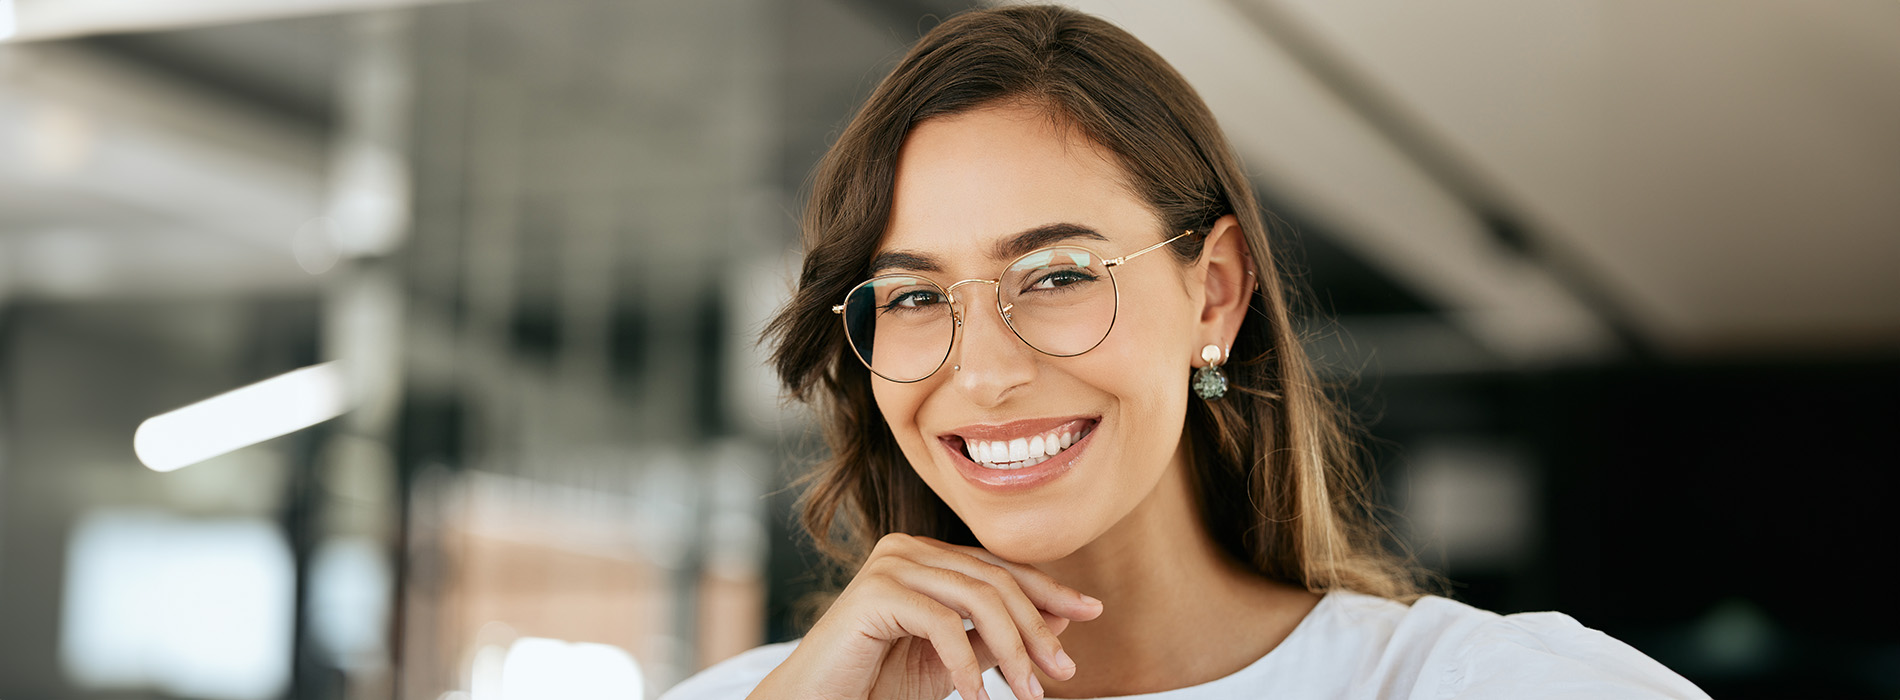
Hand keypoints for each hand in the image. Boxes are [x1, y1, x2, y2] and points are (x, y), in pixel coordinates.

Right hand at [748, 533, 1103, 699]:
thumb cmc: (877, 683)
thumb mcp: (954, 660)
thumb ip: (996, 636)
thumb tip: (1062, 618)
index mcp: (926, 556)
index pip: (1000, 566)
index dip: (1049, 589)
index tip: (1092, 611)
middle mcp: (908, 548)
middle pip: (996, 580)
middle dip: (1037, 628)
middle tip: (1063, 673)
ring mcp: (890, 564)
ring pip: (978, 598)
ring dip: (1014, 650)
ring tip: (1031, 692)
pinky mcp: (875, 591)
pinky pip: (944, 624)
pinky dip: (968, 665)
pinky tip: (979, 698)